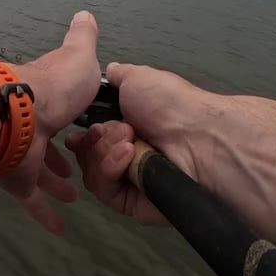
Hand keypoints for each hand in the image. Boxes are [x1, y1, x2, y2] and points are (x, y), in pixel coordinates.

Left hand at [0, 11, 101, 234]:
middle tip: (76, 169)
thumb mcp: (77, 55)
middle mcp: (31, 126)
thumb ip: (83, 38)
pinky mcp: (16, 179)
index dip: (71, 118)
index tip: (83, 129)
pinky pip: (30, 200)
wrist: (17, 116)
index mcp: (45, 97)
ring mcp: (21, 154)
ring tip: (73, 194)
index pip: (58, 108)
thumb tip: (85, 15)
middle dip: (61, 156)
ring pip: (38, 173)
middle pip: (46, 143)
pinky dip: (43, 214)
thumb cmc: (52, 86)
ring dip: (54, 185)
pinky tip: (58, 228)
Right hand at [64, 62, 215, 224]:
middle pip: (88, 157)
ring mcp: (130, 180)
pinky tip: (128, 154)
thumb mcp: (138, 78)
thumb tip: (110, 71)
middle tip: (115, 129)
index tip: (80, 130)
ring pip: (93, 174)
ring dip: (103, 153)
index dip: (83, 136)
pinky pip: (106, 191)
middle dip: (95, 141)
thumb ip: (118, 76)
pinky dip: (110, 169)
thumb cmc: (168, 105)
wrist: (196, 136)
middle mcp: (128, 157)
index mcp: (128, 130)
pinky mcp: (132, 204)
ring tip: (129, 141)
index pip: (92, 140)